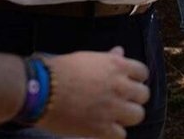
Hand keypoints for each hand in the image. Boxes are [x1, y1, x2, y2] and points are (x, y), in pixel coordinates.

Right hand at [36, 47, 150, 138]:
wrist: (40, 90)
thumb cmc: (60, 70)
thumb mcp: (88, 59)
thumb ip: (108, 59)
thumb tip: (120, 52)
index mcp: (118, 66)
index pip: (143, 73)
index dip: (135, 80)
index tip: (126, 84)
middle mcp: (120, 86)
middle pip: (143, 95)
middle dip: (133, 98)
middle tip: (119, 101)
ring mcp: (112, 108)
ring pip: (137, 115)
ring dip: (127, 116)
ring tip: (114, 116)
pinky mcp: (101, 128)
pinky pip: (121, 135)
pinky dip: (113, 133)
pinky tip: (103, 129)